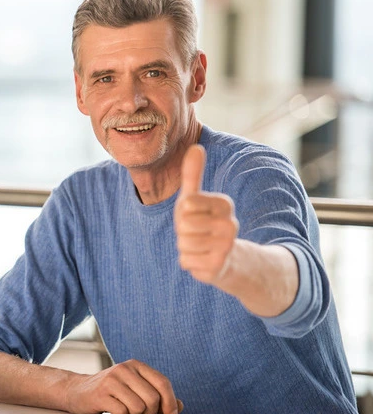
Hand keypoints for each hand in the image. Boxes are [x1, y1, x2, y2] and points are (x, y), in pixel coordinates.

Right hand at [65, 359, 181, 413]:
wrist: (77, 390)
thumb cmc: (110, 391)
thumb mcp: (134, 389)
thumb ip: (157, 396)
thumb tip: (179, 406)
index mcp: (135, 365)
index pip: (163, 382)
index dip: (170, 401)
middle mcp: (124, 369)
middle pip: (152, 398)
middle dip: (150, 413)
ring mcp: (111, 380)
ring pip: (139, 408)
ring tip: (125, 411)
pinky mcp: (100, 393)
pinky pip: (123, 413)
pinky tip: (113, 411)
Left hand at [174, 144, 238, 284]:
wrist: (223, 258)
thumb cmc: (202, 221)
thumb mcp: (194, 197)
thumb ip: (193, 174)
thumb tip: (196, 146)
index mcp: (225, 204)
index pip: (187, 204)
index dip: (184, 211)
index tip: (194, 214)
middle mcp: (231, 224)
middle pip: (184, 225)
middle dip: (182, 231)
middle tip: (195, 232)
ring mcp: (226, 247)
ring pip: (184, 243)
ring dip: (184, 246)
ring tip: (198, 245)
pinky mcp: (219, 266)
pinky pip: (186, 260)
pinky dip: (187, 261)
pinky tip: (201, 259)